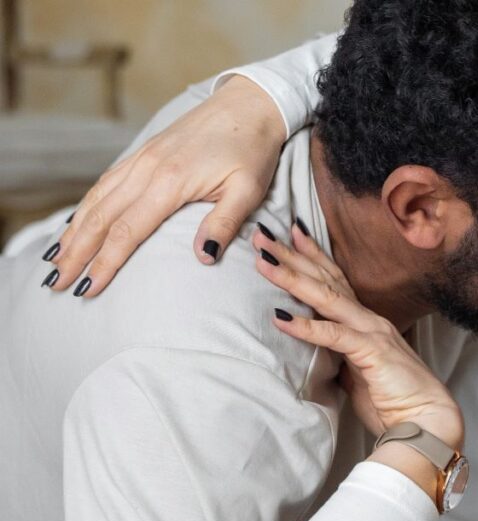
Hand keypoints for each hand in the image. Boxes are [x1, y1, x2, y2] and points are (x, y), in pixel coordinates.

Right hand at [49, 75, 285, 296]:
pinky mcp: (143, 153)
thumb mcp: (249, 190)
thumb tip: (203, 258)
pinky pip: (105, 183)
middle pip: (101, 218)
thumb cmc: (252, 150)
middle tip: (58, 284)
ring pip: (96, 200)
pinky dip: (85, 206)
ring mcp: (141, 159)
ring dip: (73, 232)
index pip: (127, 231)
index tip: (88, 289)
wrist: (248, 104)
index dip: (105, 262)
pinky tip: (76, 223)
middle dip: (77, 254)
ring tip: (56, 261)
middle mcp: (146, 170)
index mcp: (170, 182)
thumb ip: (224, 223)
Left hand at [255, 223, 463, 448]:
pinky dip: (306, 326)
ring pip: (327, 297)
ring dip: (293, 278)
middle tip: (262, 235)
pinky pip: (333, 335)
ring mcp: (372, 333)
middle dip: (293, 255)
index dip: (312, 256)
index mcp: (367, 324)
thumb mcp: (358, 375)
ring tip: (264, 261)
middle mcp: (370, 320)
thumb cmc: (395, 403)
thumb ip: (340, 358)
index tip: (289, 235)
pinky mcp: (371, 352)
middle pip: (326, 280)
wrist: (426, 424)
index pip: (335, 282)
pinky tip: (280, 318)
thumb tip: (318, 355)